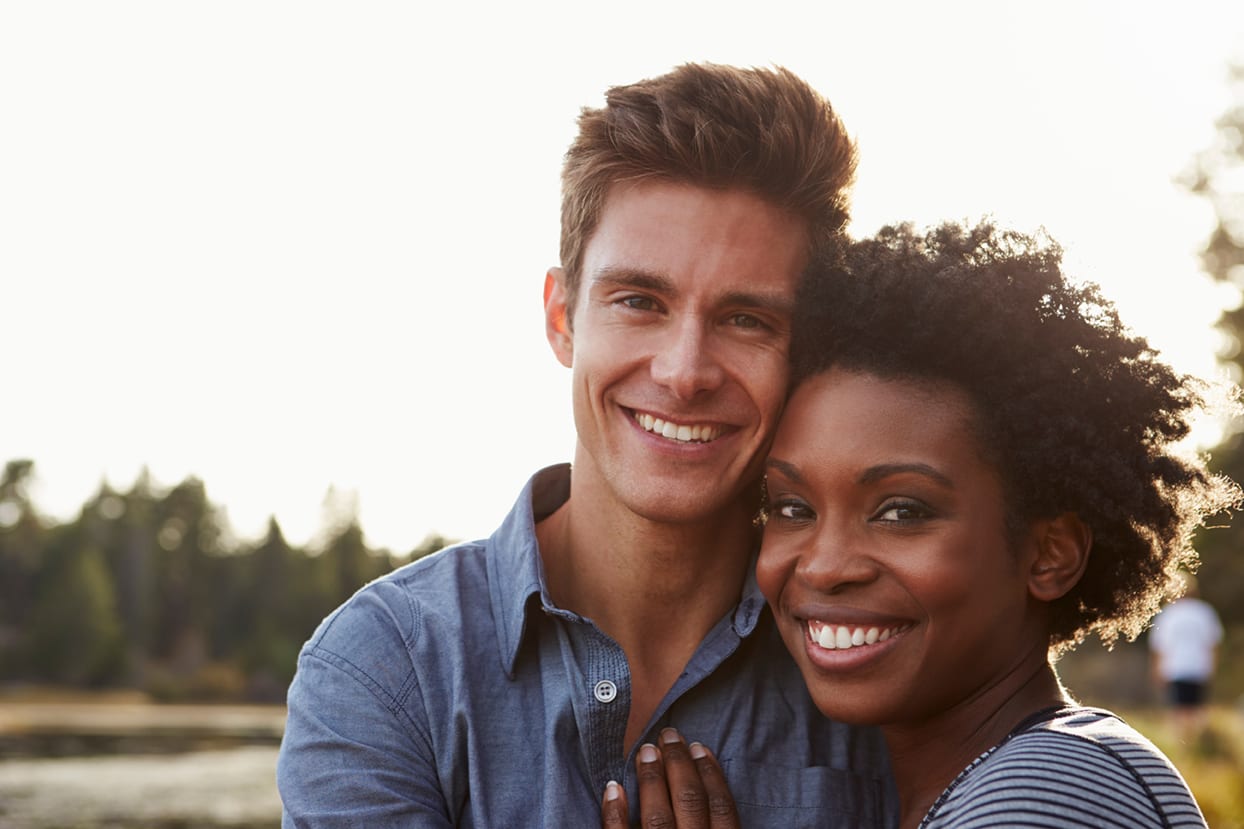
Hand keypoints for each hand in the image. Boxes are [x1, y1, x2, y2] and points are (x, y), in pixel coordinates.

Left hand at [601, 728, 739, 827]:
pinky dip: (615, 812)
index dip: (710, 774)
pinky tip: (613, 788)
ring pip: (658, 819)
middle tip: (669, 735)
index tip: (698, 746)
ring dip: (651, 779)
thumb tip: (709, 785)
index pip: (721, 809)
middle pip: (690, 803)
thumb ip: (715, 823)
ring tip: (646, 751)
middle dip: (679, 764)